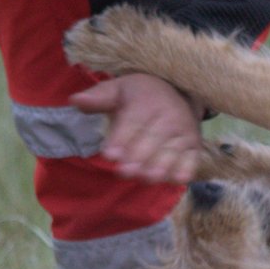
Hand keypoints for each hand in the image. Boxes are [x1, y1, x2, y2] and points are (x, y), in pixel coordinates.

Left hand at [70, 73, 204, 183]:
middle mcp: (168, 116)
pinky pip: (192, 159)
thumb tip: (75, 101)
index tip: (110, 154)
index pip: (132, 122)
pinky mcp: (193, 147)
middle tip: (124, 171)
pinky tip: (177, 178)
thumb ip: (99, 98)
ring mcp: (183, 133)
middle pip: (152, 140)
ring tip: (147, 178)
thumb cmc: (140, 96)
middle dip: (138, 157)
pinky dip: (186, 168)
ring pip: (171, 152)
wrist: (178, 92)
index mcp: (146, 102)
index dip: (121, 139)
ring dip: (161, 166)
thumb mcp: (119, 89)